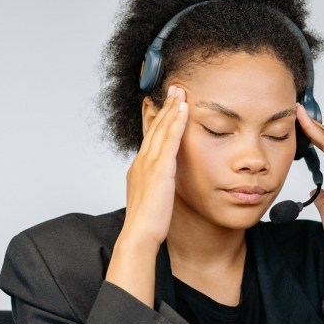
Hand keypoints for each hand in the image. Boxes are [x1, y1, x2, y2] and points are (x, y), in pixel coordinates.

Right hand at [121, 85, 188, 248]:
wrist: (139, 234)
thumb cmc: (146, 223)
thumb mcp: (150, 199)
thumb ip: (155, 186)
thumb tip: (161, 184)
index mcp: (139, 169)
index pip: (149, 138)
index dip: (157, 120)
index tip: (164, 105)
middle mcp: (141, 162)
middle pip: (154, 127)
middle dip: (165, 107)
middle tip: (173, 89)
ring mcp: (149, 164)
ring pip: (161, 129)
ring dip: (172, 108)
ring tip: (180, 91)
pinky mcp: (160, 169)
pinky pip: (170, 139)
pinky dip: (176, 122)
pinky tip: (184, 109)